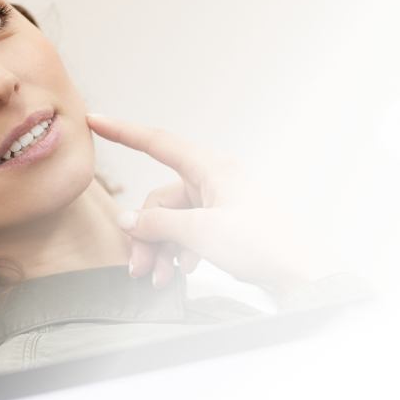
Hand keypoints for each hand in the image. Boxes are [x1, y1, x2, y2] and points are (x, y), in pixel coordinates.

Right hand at [87, 113, 327, 295]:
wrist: (304, 274)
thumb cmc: (265, 245)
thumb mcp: (202, 233)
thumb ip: (160, 224)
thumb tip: (130, 220)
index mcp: (213, 168)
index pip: (158, 142)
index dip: (123, 131)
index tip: (95, 120)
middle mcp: (217, 180)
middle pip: (161, 198)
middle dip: (146, 233)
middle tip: (139, 267)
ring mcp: (223, 203)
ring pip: (174, 220)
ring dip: (162, 249)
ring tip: (160, 278)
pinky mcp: (228, 225)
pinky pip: (191, 232)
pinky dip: (181, 252)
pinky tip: (183, 272)